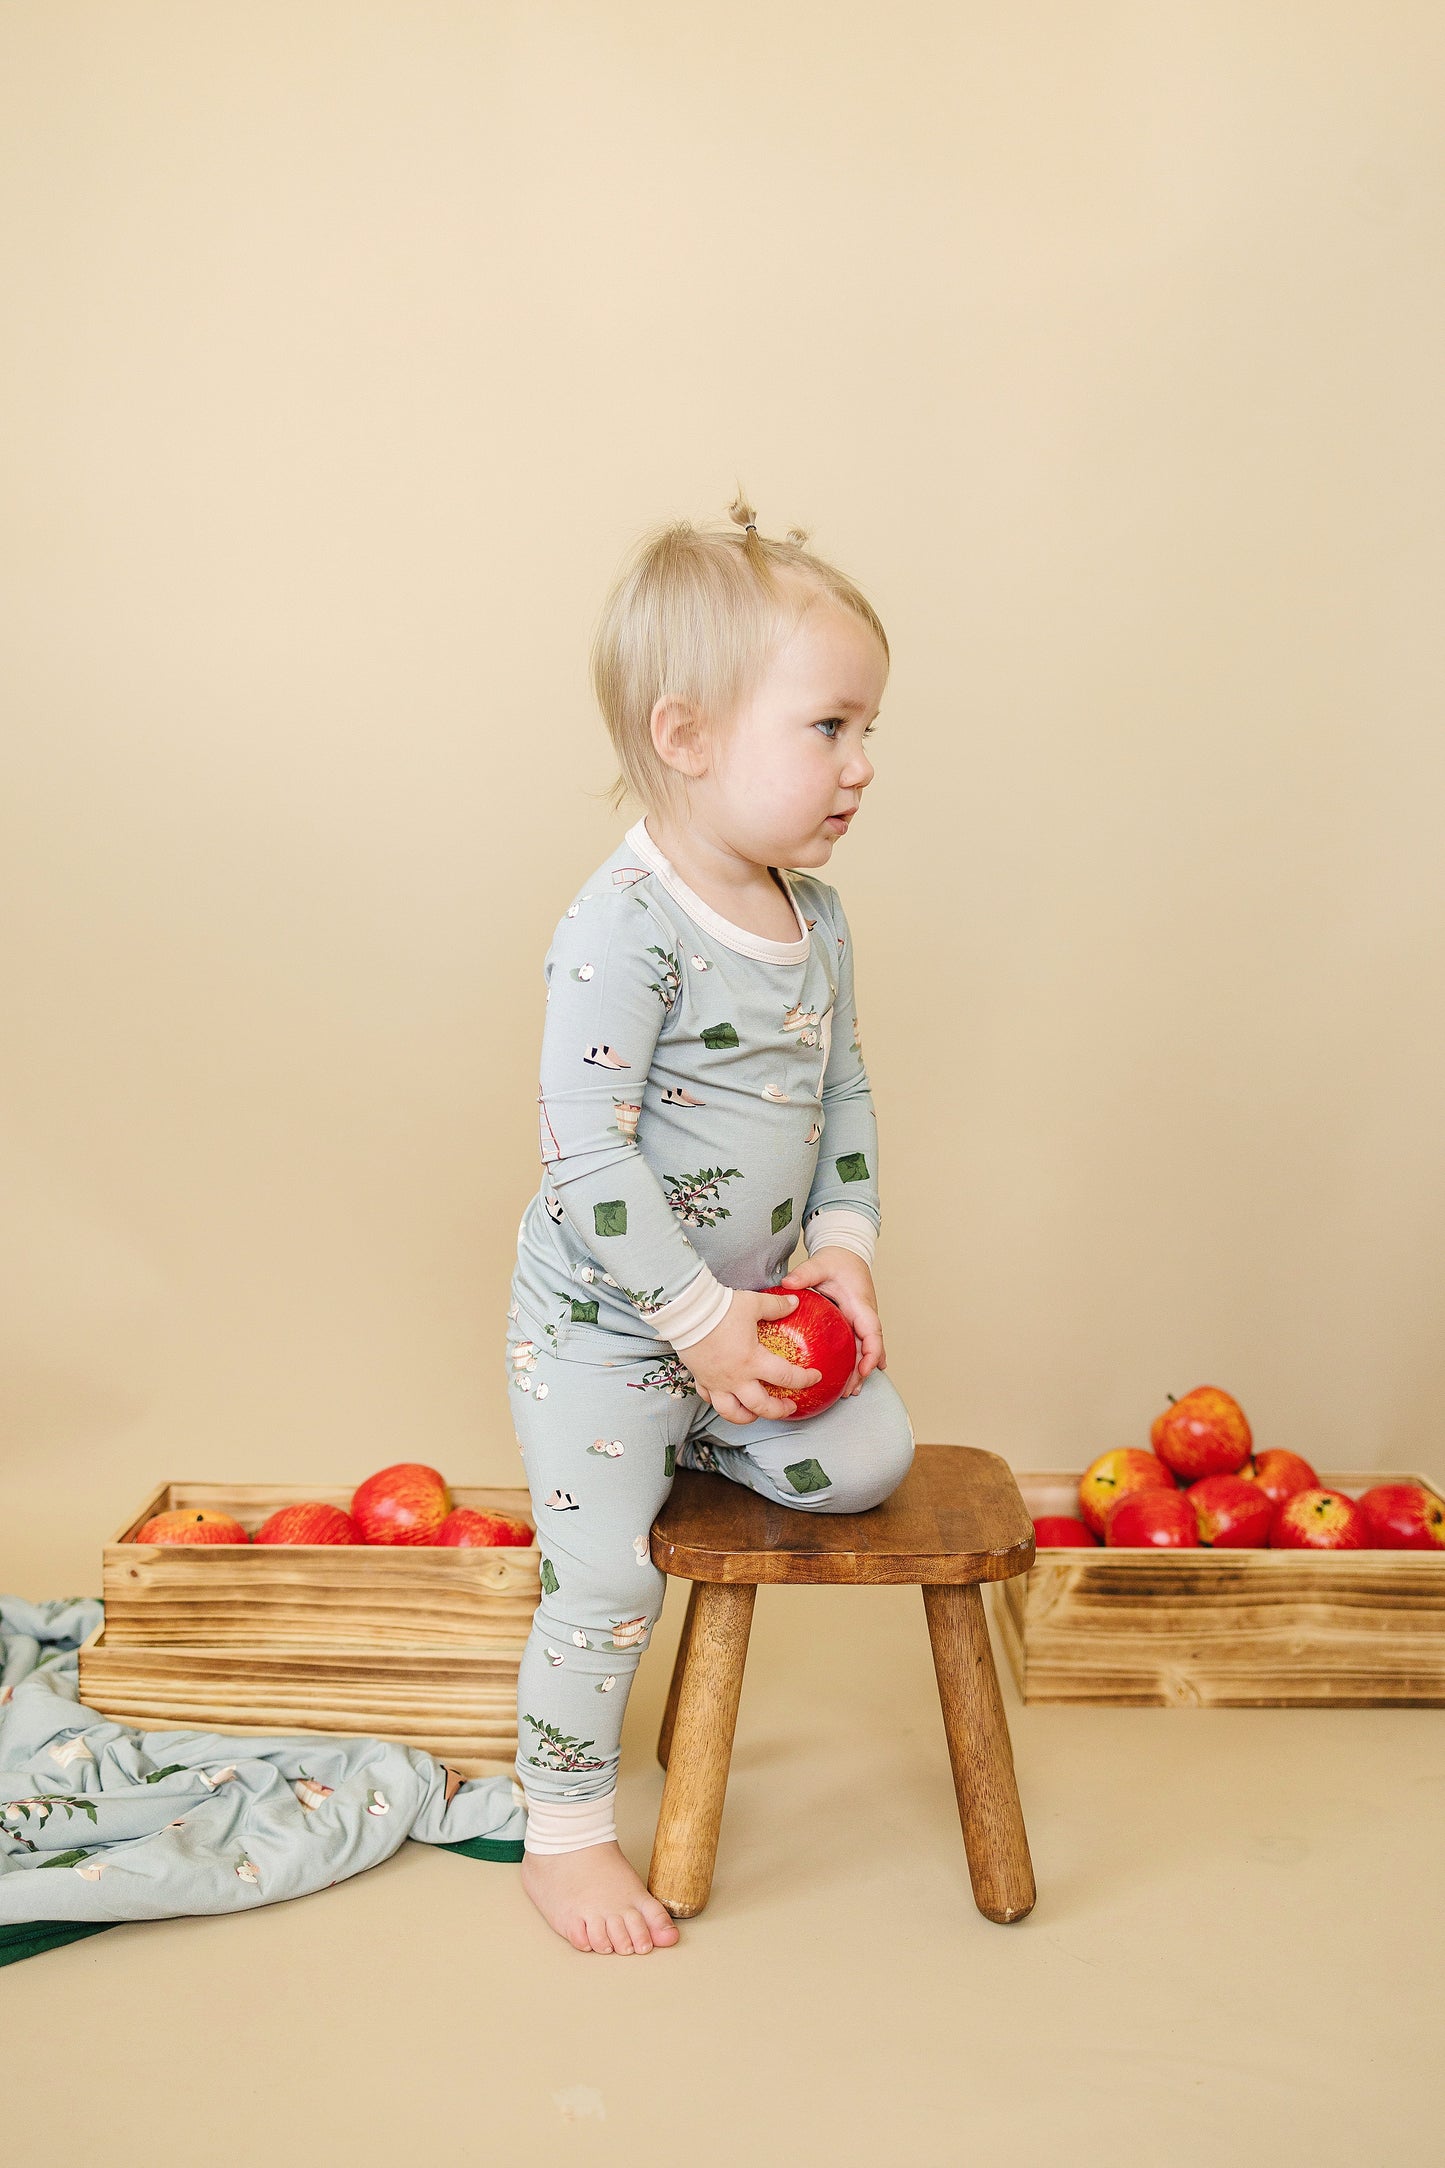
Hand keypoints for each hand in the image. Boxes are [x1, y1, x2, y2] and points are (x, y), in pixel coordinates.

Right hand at [680, 1288, 822, 1424]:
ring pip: (732, 1412)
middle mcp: (736, 1378)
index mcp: (753, 1361)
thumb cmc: (719, 1309)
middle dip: (779, 1411)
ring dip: (748, 1416)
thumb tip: (794, 1302)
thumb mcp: (753, 1304)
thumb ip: (776, 1306)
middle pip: (761, 1407)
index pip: (787, 1377)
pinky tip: (727, 1398)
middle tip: (789, 1407)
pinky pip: (710, 1399)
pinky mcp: (700, 1379)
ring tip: (757, 1413)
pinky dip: (721, 1402)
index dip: (805, 1380)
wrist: (685, 1312)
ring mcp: (716, 1382)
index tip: (814, 1377)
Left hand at [776, 1248, 885, 1397]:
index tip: (865, 1369)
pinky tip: (851, 1378)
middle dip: (863, 1371)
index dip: (872, 1353)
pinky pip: (858, 1345)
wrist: (847, 1252)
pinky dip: (857, 1362)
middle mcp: (865, 1315)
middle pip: (870, 1348)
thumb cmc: (837, 1259)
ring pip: (865, 1350)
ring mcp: (860, 1320)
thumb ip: (805, 1274)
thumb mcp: (820, 1264)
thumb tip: (786, 1283)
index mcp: (861, 1304)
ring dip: (860, 1371)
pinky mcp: (853, 1323)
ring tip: (850, 1392)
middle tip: (850, 1390)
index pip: (873, 1331)